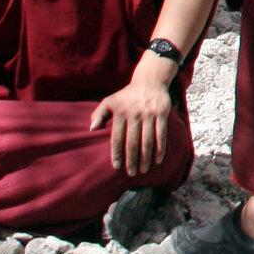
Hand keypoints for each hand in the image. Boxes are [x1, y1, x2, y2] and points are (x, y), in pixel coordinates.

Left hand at [93, 54, 178, 173]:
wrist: (150, 81)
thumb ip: (99, 114)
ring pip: (148, 141)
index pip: (117, 137)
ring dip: (146, 158)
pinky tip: (158, 160)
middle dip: (132, 160)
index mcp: (120, 112)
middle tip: (131, 173)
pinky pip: (161, 135)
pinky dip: (160, 149)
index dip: (116, 153)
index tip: (117, 167)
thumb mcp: (110, 100)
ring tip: (143, 170)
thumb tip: (91, 129)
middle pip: (133, 142)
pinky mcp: (162, 114)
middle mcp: (135, 114)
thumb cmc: (127, 95)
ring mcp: (149, 114)